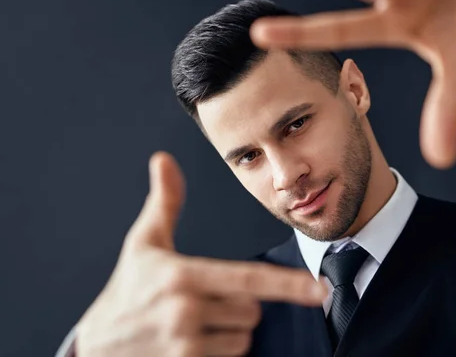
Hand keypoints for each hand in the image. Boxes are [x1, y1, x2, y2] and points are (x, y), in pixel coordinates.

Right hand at [76, 152, 324, 356]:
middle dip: (240, 305)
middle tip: (205, 300)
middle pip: (252, 310)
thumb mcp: (143, 243)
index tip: (318, 289)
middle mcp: (185, 312)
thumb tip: (163, 160)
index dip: (287, 284)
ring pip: (244, 337)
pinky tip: (193, 342)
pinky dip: (222, 350)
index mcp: (182, 276)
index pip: (247, 279)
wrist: (96, 345)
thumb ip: (164, 201)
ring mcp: (186, 345)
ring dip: (231, 331)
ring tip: (195, 323)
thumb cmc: (127, 290)